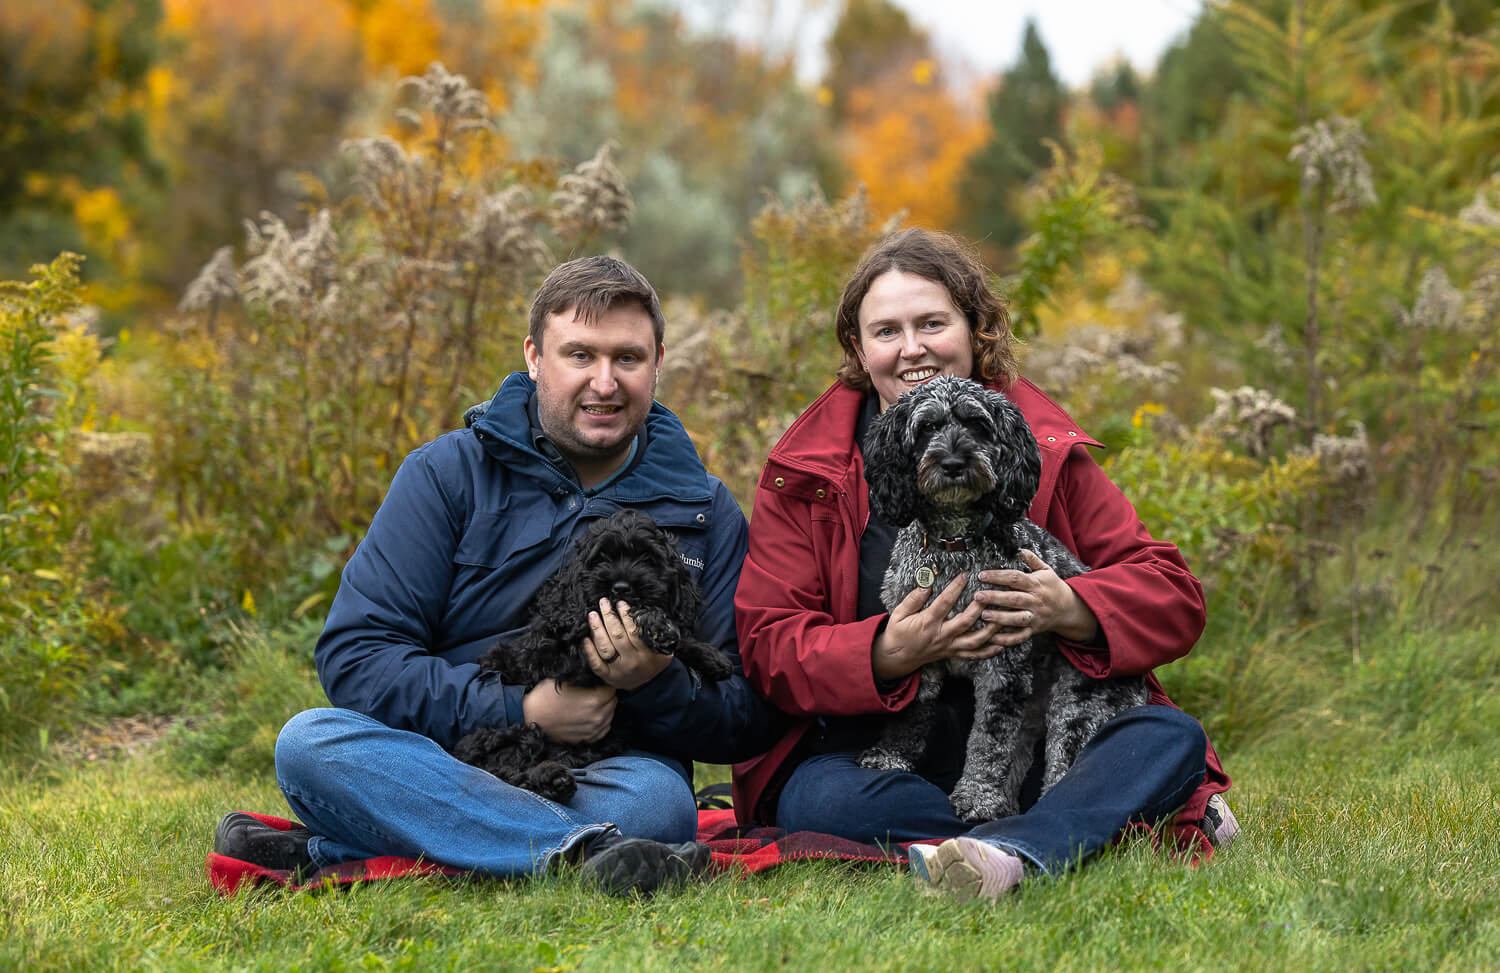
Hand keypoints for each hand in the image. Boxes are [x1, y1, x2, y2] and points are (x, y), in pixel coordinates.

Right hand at [522, 679, 616, 742]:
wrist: (530, 716)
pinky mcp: (587, 739)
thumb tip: (598, 676)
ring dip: (604, 709)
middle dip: (606, 696)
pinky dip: (600, 723)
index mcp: (596, 700)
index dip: (603, 684)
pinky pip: (603, 729)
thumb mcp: (568, 680)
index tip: (596, 684)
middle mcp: (598, 717)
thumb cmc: (546, 696)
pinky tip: (590, 717)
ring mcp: (593, 730)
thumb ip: (588, 679)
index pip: (612, 688)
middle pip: (613, 702)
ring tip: (591, 704)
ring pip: (610, 716)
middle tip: (594, 693)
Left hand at [584, 598, 673, 690]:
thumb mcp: (663, 650)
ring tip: (593, 615)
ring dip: (597, 629)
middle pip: (617, 636)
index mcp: (645, 654)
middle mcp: (631, 662)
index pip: (634, 631)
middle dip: (609, 617)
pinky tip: (585, 638)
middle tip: (604, 603)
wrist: (649, 685)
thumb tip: (649, 616)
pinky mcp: (607, 676)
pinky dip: (589, 651)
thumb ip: (658, 635)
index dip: (626, 616)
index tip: (621, 604)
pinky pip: (596, 664)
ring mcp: (618, 670)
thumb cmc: (654, 662)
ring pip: (605, 648)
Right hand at [871, 573, 1004, 681]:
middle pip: (965, 622)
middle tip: (990, 594)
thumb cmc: (898, 633)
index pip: (944, 603)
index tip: (964, 575)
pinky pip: (973, 655)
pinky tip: (1000, 645)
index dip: (955, 588)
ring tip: (1002, 618)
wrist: (896, 658)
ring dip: (990, 630)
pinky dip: (988, 651)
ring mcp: (949, 646)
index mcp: (928, 622)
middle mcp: (941, 635)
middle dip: (979, 608)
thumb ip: (913, 599)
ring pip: (974, 641)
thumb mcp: (899, 613)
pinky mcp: (952, 653)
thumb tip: (926, 585)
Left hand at [974, 549, 1099, 645]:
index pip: (1016, 578)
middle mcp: (1035, 601)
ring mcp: (1034, 617)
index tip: (982, 575)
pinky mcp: (1033, 630)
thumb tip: (1021, 550)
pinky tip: (992, 637)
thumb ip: (1033, 560)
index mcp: (1036, 584)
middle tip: (977, 596)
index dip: (998, 576)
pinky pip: (1019, 636)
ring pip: (1016, 619)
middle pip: (1014, 599)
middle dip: (995, 598)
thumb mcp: (1046, 570)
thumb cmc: (1053, 587)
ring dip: (1000, 618)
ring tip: (983, 615)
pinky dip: (1006, 639)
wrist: (1069, 609)